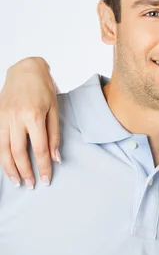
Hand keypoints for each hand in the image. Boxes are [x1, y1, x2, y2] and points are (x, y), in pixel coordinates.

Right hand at [0, 57, 59, 188]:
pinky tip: (6, 166)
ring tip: (17, 181)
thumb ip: (54, 135)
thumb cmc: (43, 88)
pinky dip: (1, 156)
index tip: (46, 180)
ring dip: (9, 168)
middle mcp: (15, 118)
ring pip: (3, 150)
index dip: (43, 166)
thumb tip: (56, 158)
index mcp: (33, 116)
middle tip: (31, 185)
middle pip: (18, 153)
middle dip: (25, 172)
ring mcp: (3, 118)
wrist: (25, 70)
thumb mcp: (54, 109)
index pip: (39, 149)